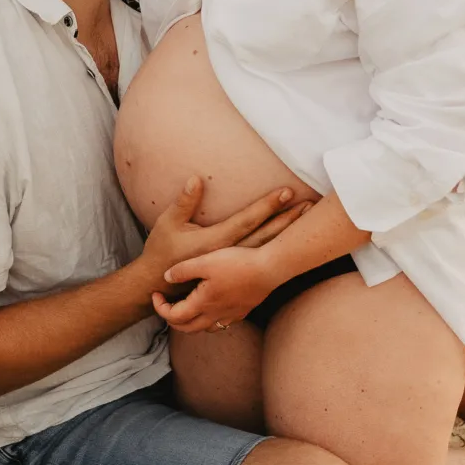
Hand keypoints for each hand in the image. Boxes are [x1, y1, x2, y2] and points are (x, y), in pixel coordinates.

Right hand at [137, 177, 298, 298]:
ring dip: (286, 234)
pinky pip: (258, 262)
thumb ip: (184, 201)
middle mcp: (228, 254)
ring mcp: (231, 266)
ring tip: (305, 220)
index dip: (268, 205)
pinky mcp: (231, 273)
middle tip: (308, 204)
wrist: (157, 285)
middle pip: (264, 235)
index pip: (248, 219)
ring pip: (264, 248)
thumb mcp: (168, 223)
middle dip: (287, 219)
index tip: (286, 192)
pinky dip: (275, 251)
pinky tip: (289, 246)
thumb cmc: (162, 251)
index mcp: (216, 241)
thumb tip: (196, 179)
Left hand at [151, 248, 276, 331]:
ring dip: (190, 322)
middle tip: (166, 304)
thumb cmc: (237, 263)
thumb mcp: (205, 261)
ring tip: (186, 305)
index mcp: (203, 303)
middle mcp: (215, 315)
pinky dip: (209, 319)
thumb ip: (182, 270)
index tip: (157, 294)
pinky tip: (211, 306)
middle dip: (172, 319)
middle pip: (186, 328)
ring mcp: (230, 315)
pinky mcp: (242, 311)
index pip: (174, 317)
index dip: (160, 308)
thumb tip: (166, 277)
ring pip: (204, 328)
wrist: (270, 268)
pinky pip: (221, 323)